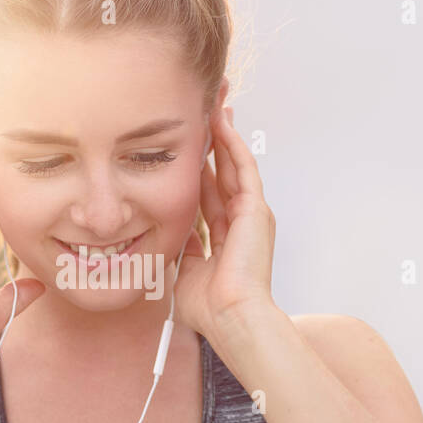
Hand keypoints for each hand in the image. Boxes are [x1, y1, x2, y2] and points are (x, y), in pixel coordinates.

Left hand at [174, 106, 279, 343]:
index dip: (197, 171)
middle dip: (212, 144)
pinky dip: (232, 144)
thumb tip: (166, 235)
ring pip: (233, 164)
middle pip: (222, 173)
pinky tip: (222, 122)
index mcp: (224, 238)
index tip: (187, 150)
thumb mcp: (185, 272)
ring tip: (213, 106)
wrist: (231, 317)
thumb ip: (180, 250)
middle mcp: (240, 222)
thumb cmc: (210, 308)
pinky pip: (243, 168)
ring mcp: (250, 214)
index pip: (208, 195)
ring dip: (223, 134)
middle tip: (203, 114)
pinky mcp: (256, 209)